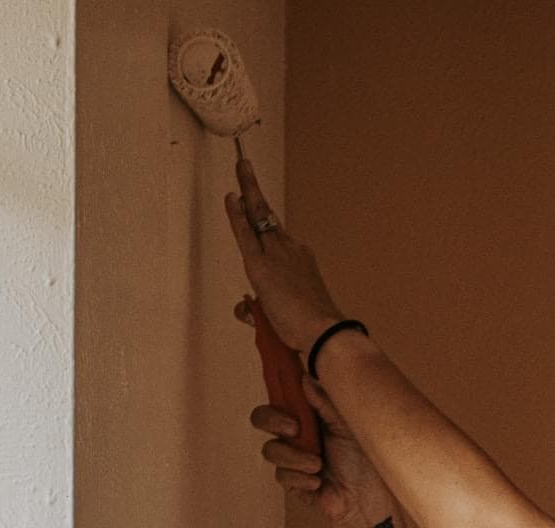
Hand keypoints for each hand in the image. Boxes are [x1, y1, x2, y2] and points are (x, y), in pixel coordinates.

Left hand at [223, 158, 344, 352]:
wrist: (323, 332)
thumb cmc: (311, 330)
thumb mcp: (286, 317)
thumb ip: (262, 311)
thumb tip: (246, 310)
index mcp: (302, 262)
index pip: (278, 237)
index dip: (266, 219)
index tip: (256, 204)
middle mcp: (292, 251)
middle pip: (267, 217)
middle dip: (255, 191)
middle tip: (245, 167)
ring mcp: (277, 254)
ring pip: (259, 218)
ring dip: (249, 191)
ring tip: (241, 167)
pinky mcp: (261, 264)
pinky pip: (246, 233)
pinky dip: (236, 214)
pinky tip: (231, 197)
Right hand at [240, 341, 387, 527]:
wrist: (371, 497)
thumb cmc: (366, 458)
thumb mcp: (348, 423)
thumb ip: (325, 403)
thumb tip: (305, 378)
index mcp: (309, 415)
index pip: (281, 398)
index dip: (275, 391)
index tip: (284, 395)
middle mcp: (297, 435)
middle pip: (262, 418)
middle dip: (273, 420)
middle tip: (294, 429)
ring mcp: (293, 458)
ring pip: (271, 450)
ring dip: (294, 456)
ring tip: (318, 464)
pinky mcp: (293, 482)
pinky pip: (282, 476)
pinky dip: (300, 477)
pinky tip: (318, 481)